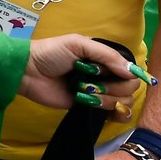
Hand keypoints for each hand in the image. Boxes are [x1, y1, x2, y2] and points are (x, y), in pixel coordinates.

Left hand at [18, 34, 138, 111]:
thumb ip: (106, 55)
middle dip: (114, 87)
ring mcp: (98, 92)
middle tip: (93, 83)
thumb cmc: (51, 53)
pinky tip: (98, 106)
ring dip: (107, 99)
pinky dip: (112, 114)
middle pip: (130, 88)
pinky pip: (113, 115)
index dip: (128, 75)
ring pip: (123, 102)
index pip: (130, 70)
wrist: (28, 72)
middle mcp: (105, 75)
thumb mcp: (78, 44)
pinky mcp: (89, 107)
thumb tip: (132, 72)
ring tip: (84, 92)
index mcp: (103, 58)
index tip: (119, 76)